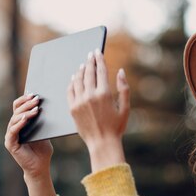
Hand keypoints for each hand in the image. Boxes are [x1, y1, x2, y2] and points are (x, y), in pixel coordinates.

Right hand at [4, 94, 53, 178]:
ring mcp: (10, 135)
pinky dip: (19, 124)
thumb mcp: (44, 132)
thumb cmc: (42, 150)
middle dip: (27, 104)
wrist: (40, 167)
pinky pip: (13, 131)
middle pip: (16, 111)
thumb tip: (46, 106)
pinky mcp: (10, 143)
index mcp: (20, 123)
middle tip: (36, 99)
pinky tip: (26, 118)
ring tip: (35, 109)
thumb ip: (41, 121)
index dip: (25, 99)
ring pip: (15, 119)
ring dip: (25, 112)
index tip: (35, 93)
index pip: (19, 107)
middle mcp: (13, 128)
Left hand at [68, 48, 129, 170]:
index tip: (97, 52)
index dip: (99, 59)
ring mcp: (79, 102)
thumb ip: (124, 88)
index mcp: (105, 94)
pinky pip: (70, 90)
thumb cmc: (116, 127)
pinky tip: (74, 78)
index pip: (101, 70)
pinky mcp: (72, 108)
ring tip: (83, 65)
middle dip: (90, 61)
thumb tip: (120, 71)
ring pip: (78, 80)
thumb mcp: (125, 108)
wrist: (102, 143)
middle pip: (89, 73)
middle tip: (90, 55)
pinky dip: (72, 82)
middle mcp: (90, 95)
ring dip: (81, 70)